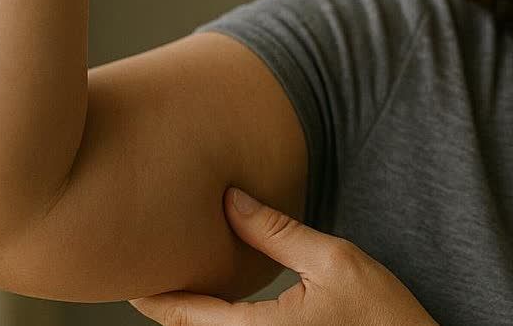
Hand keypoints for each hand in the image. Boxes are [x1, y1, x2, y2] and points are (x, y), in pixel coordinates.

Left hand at [129, 188, 437, 324]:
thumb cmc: (384, 315)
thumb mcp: (336, 261)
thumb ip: (278, 233)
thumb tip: (228, 199)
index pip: (185, 316)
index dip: (152, 293)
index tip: (128, 270)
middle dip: (166, 305)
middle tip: (142, 270)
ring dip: (191, 317)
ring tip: (173, 284)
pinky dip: (216, 324)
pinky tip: (216, 305)